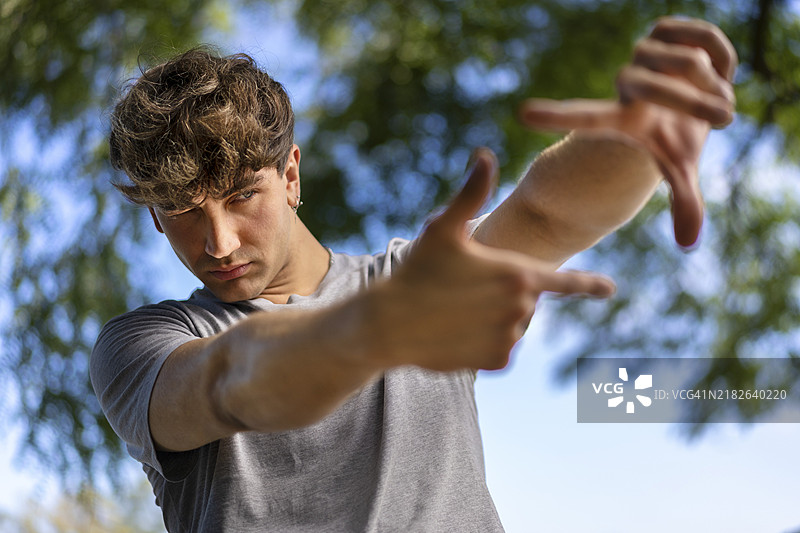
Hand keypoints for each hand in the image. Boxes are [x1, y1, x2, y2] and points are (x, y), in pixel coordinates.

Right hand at [379, 148, 615, 370]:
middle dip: (501, 293)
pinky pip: (499, 349)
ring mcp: (510, 338)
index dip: (588, 284)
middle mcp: (522, 309)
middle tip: (463, 288)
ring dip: (491, 318)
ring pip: (510, 325)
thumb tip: (485, 154)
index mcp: (518, 274)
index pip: (565, 281)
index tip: (610, 289)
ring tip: (456, 310)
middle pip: (524, 300)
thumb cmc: (417, 271)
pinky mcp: (496, 362)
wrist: (390, 323)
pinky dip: (482, 342)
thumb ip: (471, 193)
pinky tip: (456, 332)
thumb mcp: (443, 228)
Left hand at [519, 17, 737, 247]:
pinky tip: (716, 65)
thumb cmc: (679, 138)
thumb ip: (684, 203)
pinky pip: (697, 35)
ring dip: (712, 84)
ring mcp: (643, 55)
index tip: (524, 114)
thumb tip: (688, 244)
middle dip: (691, 103)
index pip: (583, 115)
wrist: (702, 99)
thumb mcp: (681, 168)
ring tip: (715, 93)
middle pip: (648, 85)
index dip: (557, 115)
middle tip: (723, 119)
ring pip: (682, 62)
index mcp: (621, 118)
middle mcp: (626, 84)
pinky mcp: (665, 30)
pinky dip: (717, 50)